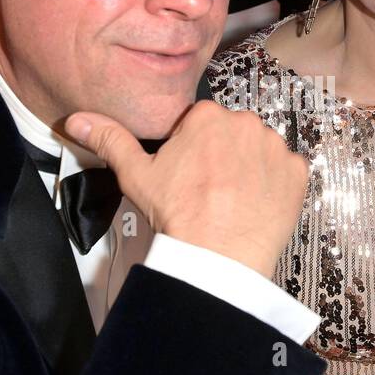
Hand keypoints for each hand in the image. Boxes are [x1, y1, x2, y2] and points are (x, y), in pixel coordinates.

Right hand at [65, 101, 308, 277]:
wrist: (217, 257)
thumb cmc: (177, 215)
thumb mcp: (135, 174)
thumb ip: (110, 139)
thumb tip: (77, 120)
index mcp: (209, 117)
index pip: (201, 124)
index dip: (193, 150)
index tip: (188, 174)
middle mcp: (247, 123)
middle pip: (232, 135)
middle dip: (223, 156)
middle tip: (208, 190)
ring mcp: (276, 148)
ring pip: (259, 152)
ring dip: (249, 169)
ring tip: (231, 200)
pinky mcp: (297, 174)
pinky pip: (286, 172)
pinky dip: (274, 186)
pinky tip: (254, 205)